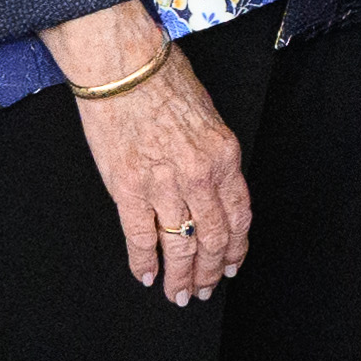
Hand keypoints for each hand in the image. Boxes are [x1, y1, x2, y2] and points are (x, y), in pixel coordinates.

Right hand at [69, 23, 251, 302]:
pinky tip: (146, 276)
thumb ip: (212, 155)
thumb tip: (209, 186)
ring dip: (181, 276)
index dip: (237, 247)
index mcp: (224, 156)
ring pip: (181, 246)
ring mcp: (164, 186)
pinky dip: (144, 262)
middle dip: (211, 271)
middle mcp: (200, 177)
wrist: (122, 65)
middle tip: (206, 290)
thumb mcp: (207, 115)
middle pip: (213, 239)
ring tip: (179, 295)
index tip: (233, 264)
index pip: (239, 215)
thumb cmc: (162, 77)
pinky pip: (141, 237)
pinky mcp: (128, 190)